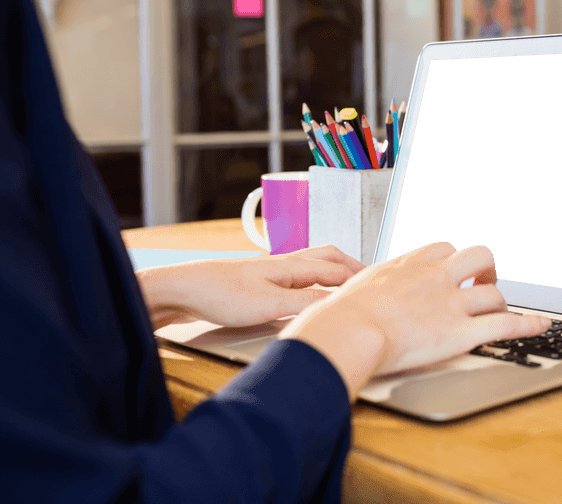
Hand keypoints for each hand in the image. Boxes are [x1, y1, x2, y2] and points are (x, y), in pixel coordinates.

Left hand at [136, 245, 363, 328]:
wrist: (182, 289)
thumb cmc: (220, 294)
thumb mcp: (269, 305)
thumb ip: (305, 302)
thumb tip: (337, 303)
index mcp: (290, 266)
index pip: (335, 269)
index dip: (359, 276)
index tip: (379, 284)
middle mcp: (283, 264)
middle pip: (326, 257)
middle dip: (350, 265)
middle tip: (369, 277)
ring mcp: (270, 271)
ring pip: (311, 265)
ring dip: (332, 270)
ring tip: (346, 282)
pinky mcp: (257, 282)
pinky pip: (297, 276)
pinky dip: (314, 280)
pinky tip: (308, 293)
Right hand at [281, 241, 550, 399]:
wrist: (349, 331)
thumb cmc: (339, 317)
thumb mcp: (349, 290)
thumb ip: (364, 290)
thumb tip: (347, 300)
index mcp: (408, 265)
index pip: (442, 248)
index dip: (452, 260)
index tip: (452, 270)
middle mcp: (435, 277)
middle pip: (478, 256)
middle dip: (485, 271)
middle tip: (481, 285)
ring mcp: (451, 302)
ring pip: (494, 292)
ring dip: (499, 302)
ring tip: (499, 311)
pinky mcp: (461, 331)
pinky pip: (506, 323)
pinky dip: (529, 324)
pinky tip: (543, 324)